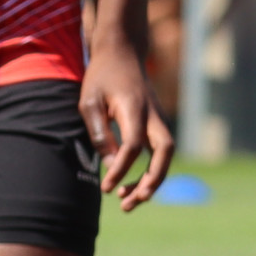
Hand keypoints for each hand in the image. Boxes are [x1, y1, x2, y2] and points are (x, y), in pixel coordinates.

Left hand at [80, 36, 174, 209]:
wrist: (122, 54)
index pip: (133, 145)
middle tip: (131, 202)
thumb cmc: (102, 77)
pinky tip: (131, 186)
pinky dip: (151, 171)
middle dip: (152, 180)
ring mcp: (159, 119)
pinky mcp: (157, 125)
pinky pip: (160, 153)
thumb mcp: (89, 102)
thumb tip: (111, 165)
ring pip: (166, 155)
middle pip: (164, 152)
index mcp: (134, 107)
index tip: (105, 187)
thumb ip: (99, 134)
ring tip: (129, 202)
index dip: (121, 168)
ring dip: (153, 181)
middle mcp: (153, 115)